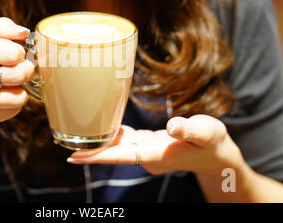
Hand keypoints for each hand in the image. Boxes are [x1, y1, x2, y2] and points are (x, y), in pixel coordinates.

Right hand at [0, 17, 34, 127]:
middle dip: (26, 72)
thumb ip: (3, 28)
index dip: (20, 53)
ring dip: (21, 90)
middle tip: (22, 70)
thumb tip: (23, 32)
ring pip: (18, 97)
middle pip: (17, 75)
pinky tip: (1, 97)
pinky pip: (13, 111)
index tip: (16, 55)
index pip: (13, 52)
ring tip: (11, 84)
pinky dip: (13, 105)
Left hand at [68, 114, 245, 177]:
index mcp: (156, 154)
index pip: (121, 156)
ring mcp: (147, 152)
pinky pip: (126, 141)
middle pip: (113, 153)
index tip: (74, 157)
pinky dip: (113, 136)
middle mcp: (147, 156)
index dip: (97, 156)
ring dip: (99, 144)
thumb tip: (172, 127)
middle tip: (65, 146)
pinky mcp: (149, 145)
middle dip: (90, 151)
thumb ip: (189, 129)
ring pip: (117, 147)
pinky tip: (102, 128)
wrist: (217, 156)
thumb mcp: (206, 132)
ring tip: (76, 138)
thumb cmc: (213, 143)